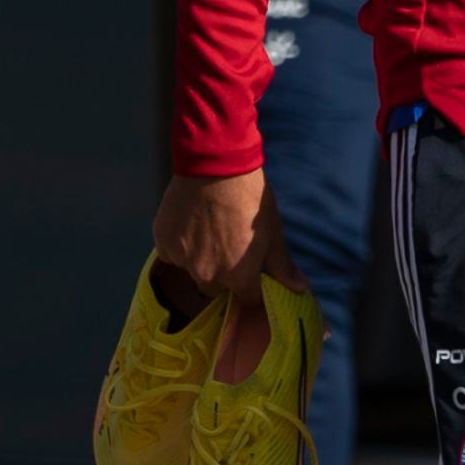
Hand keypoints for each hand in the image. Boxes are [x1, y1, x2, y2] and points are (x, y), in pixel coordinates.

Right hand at [152, 168, 292, 302]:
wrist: (216, 166)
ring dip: (199, 259)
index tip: (249, 269)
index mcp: (238, 277)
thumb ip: (282, 266)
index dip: (250, 284)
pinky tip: (190, 224)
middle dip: (222, 275)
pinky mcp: (163, 243)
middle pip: (215, 289)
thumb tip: (301, 288)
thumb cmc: (250, 198)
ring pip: (192, 271)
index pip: (246, 298)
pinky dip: (180, 245)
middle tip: (226, 245)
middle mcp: (208, 276)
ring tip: (208, 230)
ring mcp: (183, 260)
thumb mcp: (272, 232)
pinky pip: (171, 255)